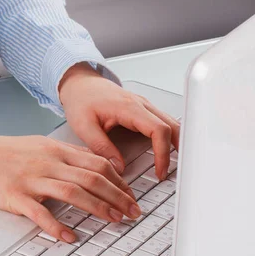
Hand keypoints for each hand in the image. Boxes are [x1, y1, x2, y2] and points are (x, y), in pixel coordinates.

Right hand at [0, 131, 140, 242]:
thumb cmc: (6, 152)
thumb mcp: (40, 145)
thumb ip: (66, 155)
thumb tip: (94, 164)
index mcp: (56, 150)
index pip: (97, 163)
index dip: (119, 181)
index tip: (131, 196)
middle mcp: (47, 162)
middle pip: (91, 178)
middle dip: (117, 196)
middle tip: (132, 212)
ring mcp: (31, 179)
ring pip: (72, 192)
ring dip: (98, 208)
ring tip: (114, 221)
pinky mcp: (15, 195)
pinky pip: (39, 212)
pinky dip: (56, 225)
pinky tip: (69, 236)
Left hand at [59, 63, 180, 179]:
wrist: (79, 84)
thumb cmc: (81, 100)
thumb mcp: (83, 126)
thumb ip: (100, 147)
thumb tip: (118, 167)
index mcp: (129, 107)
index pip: (158, 130)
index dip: (163, 152)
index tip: (159, 170)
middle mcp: (141, 105)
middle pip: (172, 126)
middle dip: (176, 151)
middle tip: (168, 172)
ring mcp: (144, 106)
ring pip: (171, 124)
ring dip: (174, 144)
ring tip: (168, 165)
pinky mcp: (142, 110)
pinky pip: (162, 123)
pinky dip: (167, 138)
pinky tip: (163, 151)